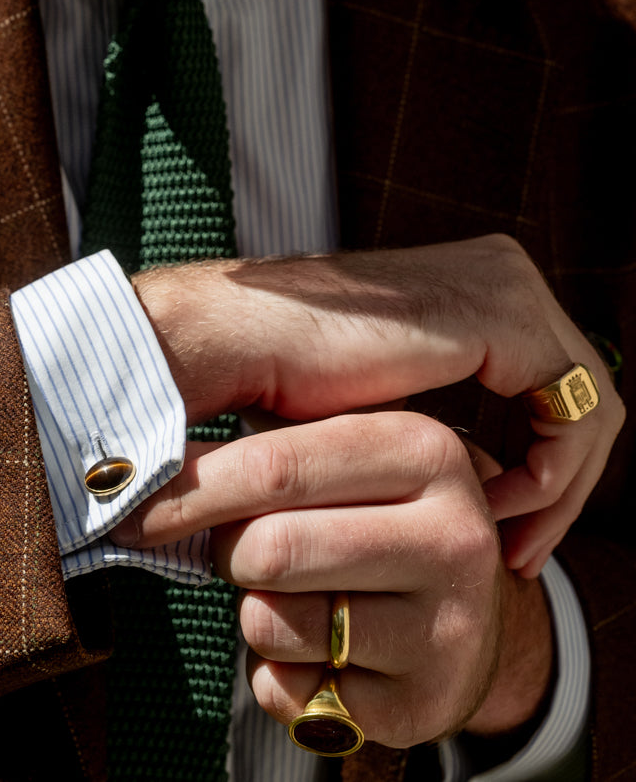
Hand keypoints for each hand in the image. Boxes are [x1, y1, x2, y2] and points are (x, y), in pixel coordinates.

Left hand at [111, 412, 553, 746]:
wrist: (469, 613)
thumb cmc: (376, 512)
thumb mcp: (345, 453)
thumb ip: (268, 443)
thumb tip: (146, 447)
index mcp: (425, 450)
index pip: (276, 466)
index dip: (192, 487)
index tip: (132, 497)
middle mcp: (453, 535)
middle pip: (269, 548)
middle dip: (229, 552)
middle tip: (240, 551)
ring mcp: (448, 626)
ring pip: (274, 620)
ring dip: (254, 613)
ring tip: (295, 597)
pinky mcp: (424, 703)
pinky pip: (292, 691)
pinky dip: (278, 674)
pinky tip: (319, 653)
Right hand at [133, 234, 623, 574]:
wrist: (236, 342)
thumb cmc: (284, 380)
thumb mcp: (385, 410)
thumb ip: (436, 424)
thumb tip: (471, 478)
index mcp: (473, 281)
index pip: (552, 381)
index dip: (544, 468)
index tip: (505, 535)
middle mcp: (500, 268)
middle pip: (578, 394)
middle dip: (559, 487)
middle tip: (517, 555)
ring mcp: (504, 283)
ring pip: (588, 407)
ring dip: (557, 493)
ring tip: (507, 546)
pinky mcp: (501, 315)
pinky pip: (572, 412)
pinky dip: (552, 477)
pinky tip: (496, 512)